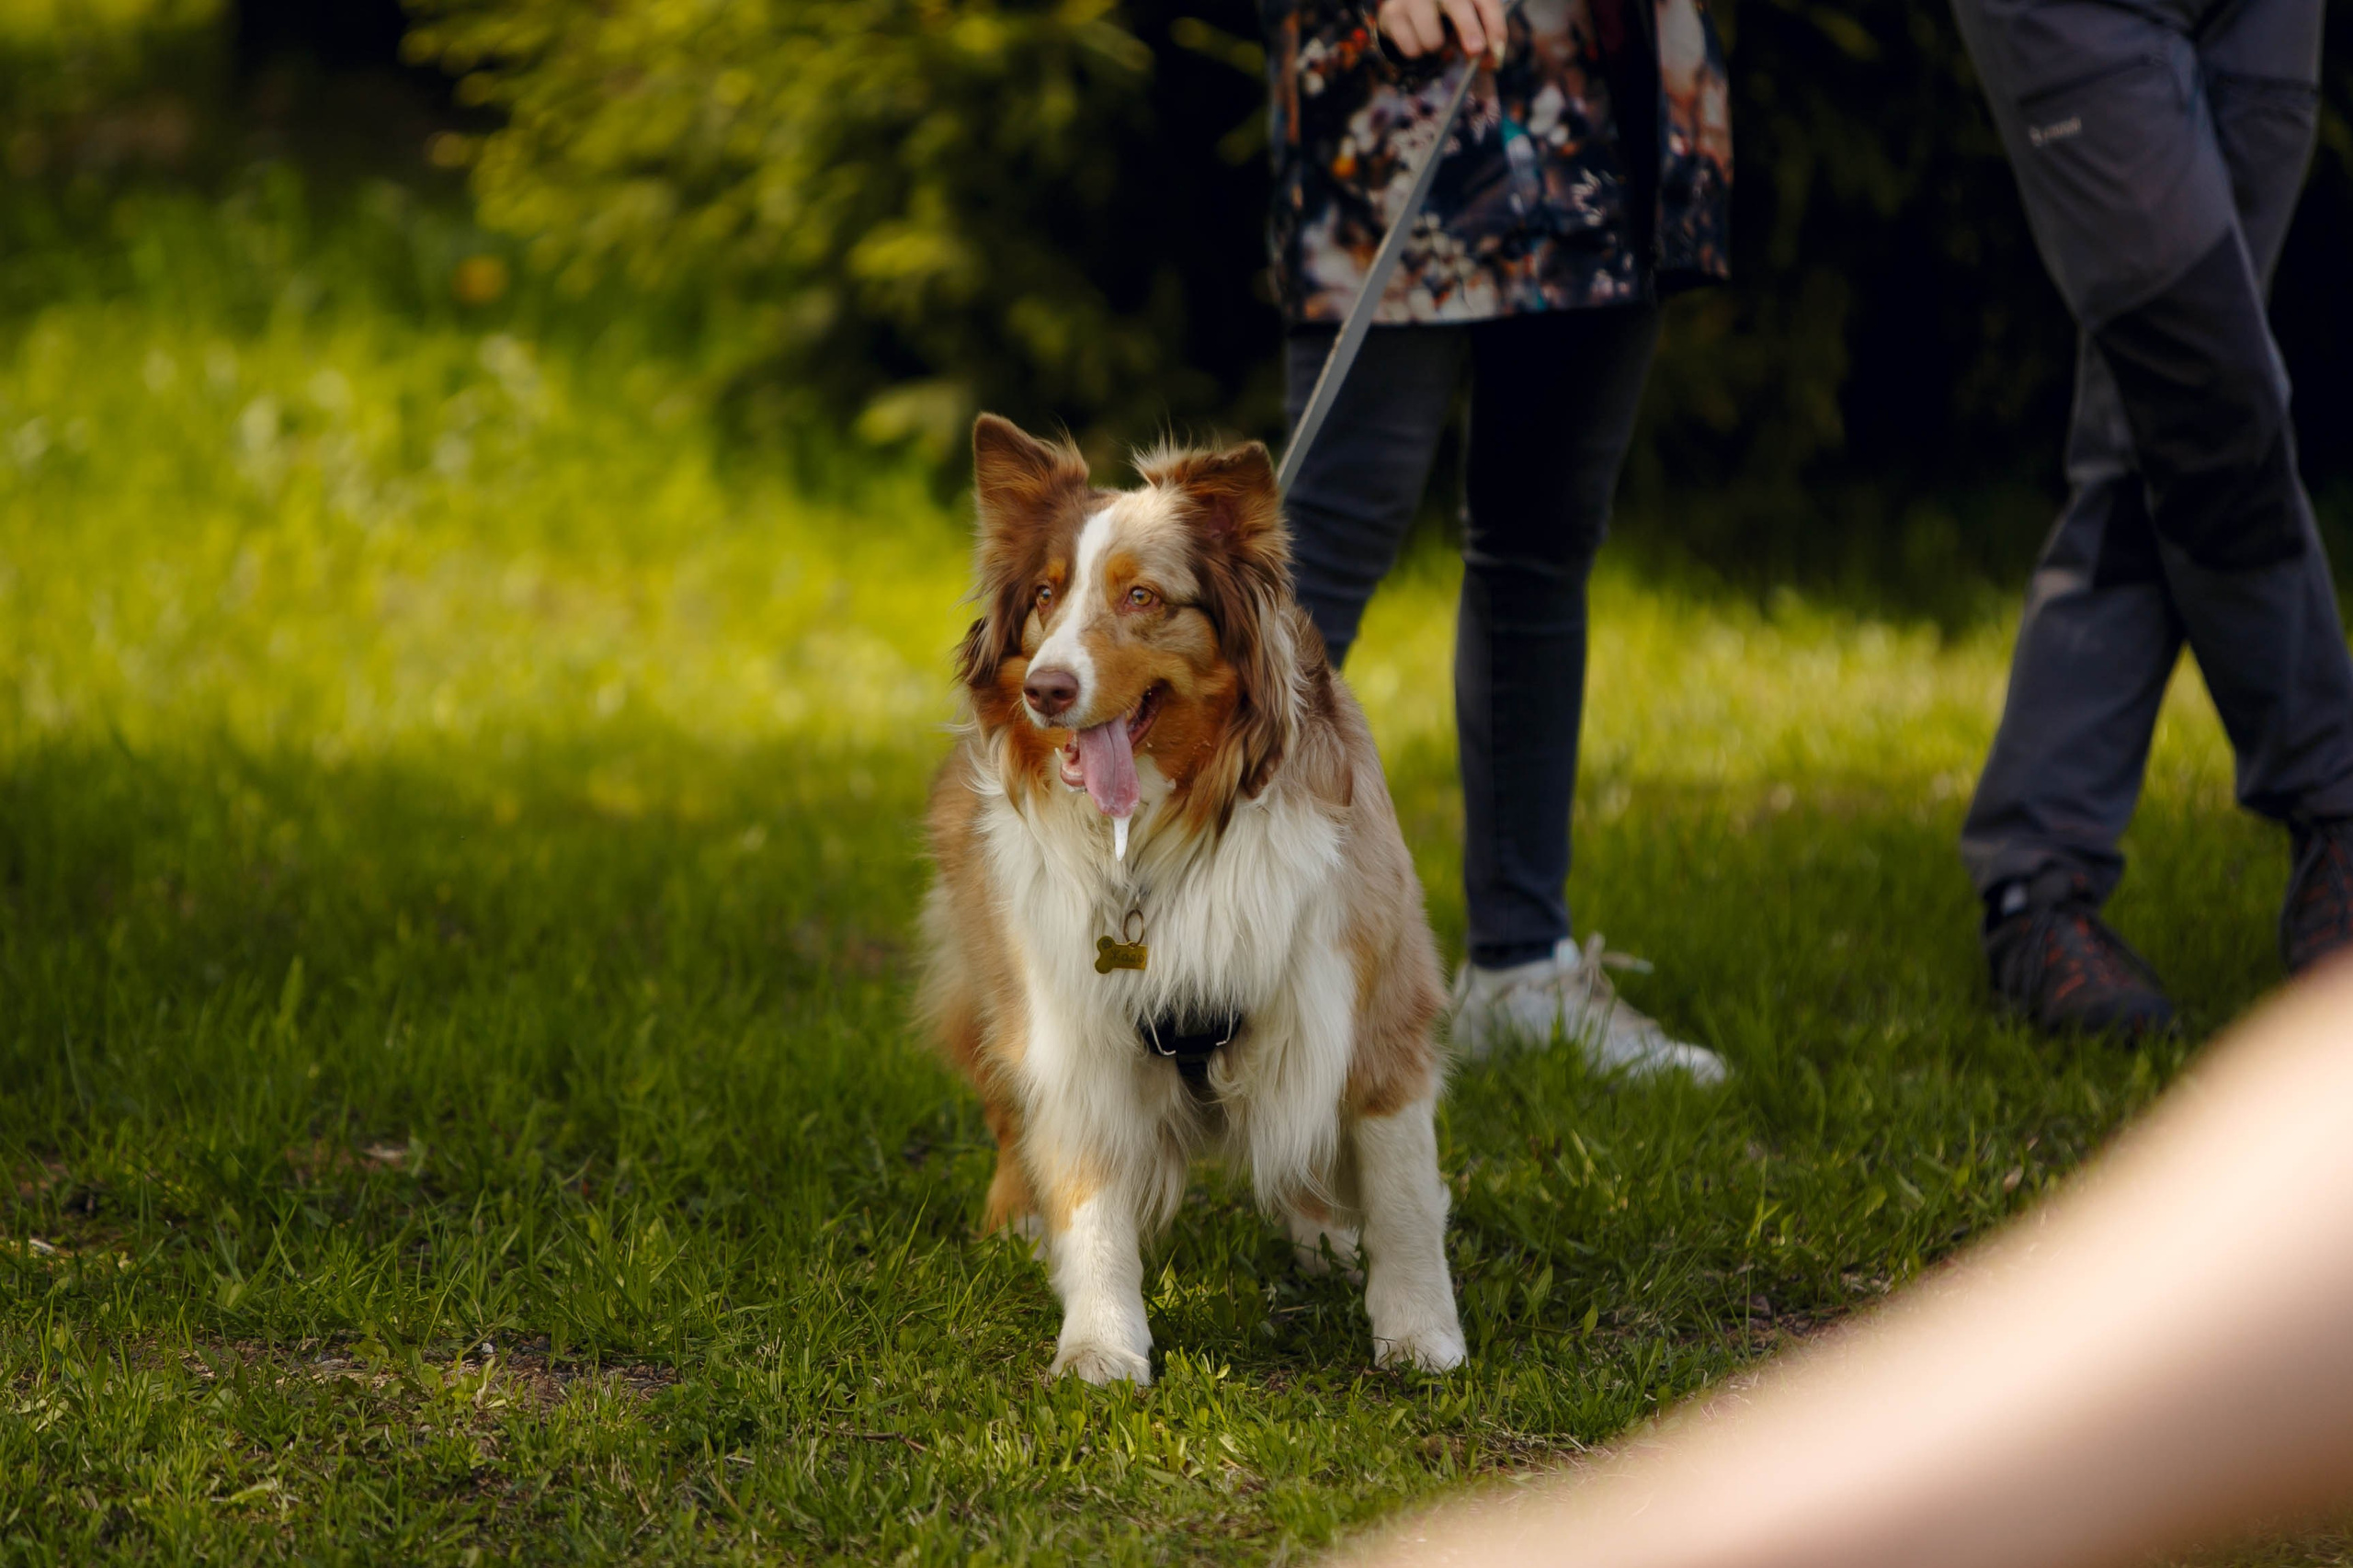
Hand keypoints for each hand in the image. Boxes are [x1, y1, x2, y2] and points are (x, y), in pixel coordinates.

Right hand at [1376, 0, 1507, 58]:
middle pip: (1457, 5)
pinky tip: (1415, 38)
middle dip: (1469, 30)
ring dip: (1436, 50)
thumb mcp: (1466, 21)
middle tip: (1475, 51)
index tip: (1496, 55)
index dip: (1494, 29)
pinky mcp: (1392, 14)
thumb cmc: (1444, 16)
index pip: (1486, 4)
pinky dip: (1417, 53)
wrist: (1403, 6)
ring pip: (1432, 38)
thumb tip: (1491, 64)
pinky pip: (1411, 48)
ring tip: (1433, 39)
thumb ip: (1482, 40)